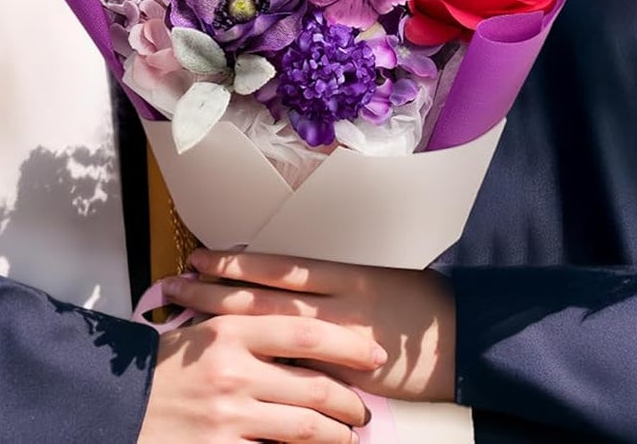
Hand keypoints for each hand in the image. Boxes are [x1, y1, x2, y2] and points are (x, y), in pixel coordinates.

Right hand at [138, 311, 382, 442]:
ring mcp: (227, 415)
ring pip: (303, 427)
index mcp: (230, 330)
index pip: (305, 334)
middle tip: (364, 408)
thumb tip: (303, 328)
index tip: (373, 354)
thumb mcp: (204, 332)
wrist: (115, 405)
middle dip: (349, 401)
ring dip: (335, 435)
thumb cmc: (163, 367)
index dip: (347, 345)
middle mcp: (232, 371)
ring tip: (348, 437)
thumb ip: (249, 325)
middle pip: (313, 386)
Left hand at [166, 251, 456, 404]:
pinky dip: (266, 372)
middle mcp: (334, 305)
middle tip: (172, 286)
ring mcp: (338, 343)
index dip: (234, 263)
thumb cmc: (421, 309)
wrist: (465, 337)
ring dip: (227, 328)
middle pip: (260, 298)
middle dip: (213, 293)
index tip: (199, 258)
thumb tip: (285, 294)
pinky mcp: (346, 377)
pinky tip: (236, 373)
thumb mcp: (374, 287)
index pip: (275, 267)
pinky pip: (298, 375)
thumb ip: (331, 292)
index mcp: (342, 276)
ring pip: (270, 334)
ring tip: (187, 324)